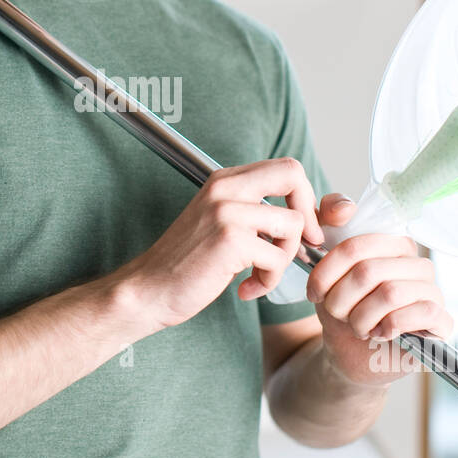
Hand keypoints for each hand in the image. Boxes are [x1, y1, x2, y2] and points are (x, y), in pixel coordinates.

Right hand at [121, 158, 325, 329]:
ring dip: (284, 259)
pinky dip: (268, 281)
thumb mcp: (219, 223)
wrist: (148, 289)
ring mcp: (227, 211)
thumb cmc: (185, 263)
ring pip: (292, 225)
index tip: (304, 227)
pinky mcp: (231, 240)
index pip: (284, 168)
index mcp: (224, 180)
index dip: (304, 197)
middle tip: (306, 244)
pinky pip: (277, 258)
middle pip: (293, 175)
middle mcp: (225, 188)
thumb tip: (305, 217)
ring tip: (260, 276)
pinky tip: (246, 289)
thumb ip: (252, 211)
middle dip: (309, 214)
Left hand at [305, 193, 456, 385]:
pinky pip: (422, 313)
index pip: (355, 246)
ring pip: (390, 294)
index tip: (314, 293)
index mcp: (392, 245)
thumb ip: (325, 222)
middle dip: (340, 300)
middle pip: (368, 272)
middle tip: (338, 315)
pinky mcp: (442, 322)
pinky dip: (390, 326)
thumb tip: (346, 207)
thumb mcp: (323, 267)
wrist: (349, 353)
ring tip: (358, 327)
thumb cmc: (342, 306)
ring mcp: (433, 292)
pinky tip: (380, 334)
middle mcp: (417, 264)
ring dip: (361, 318)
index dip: (327, 272)